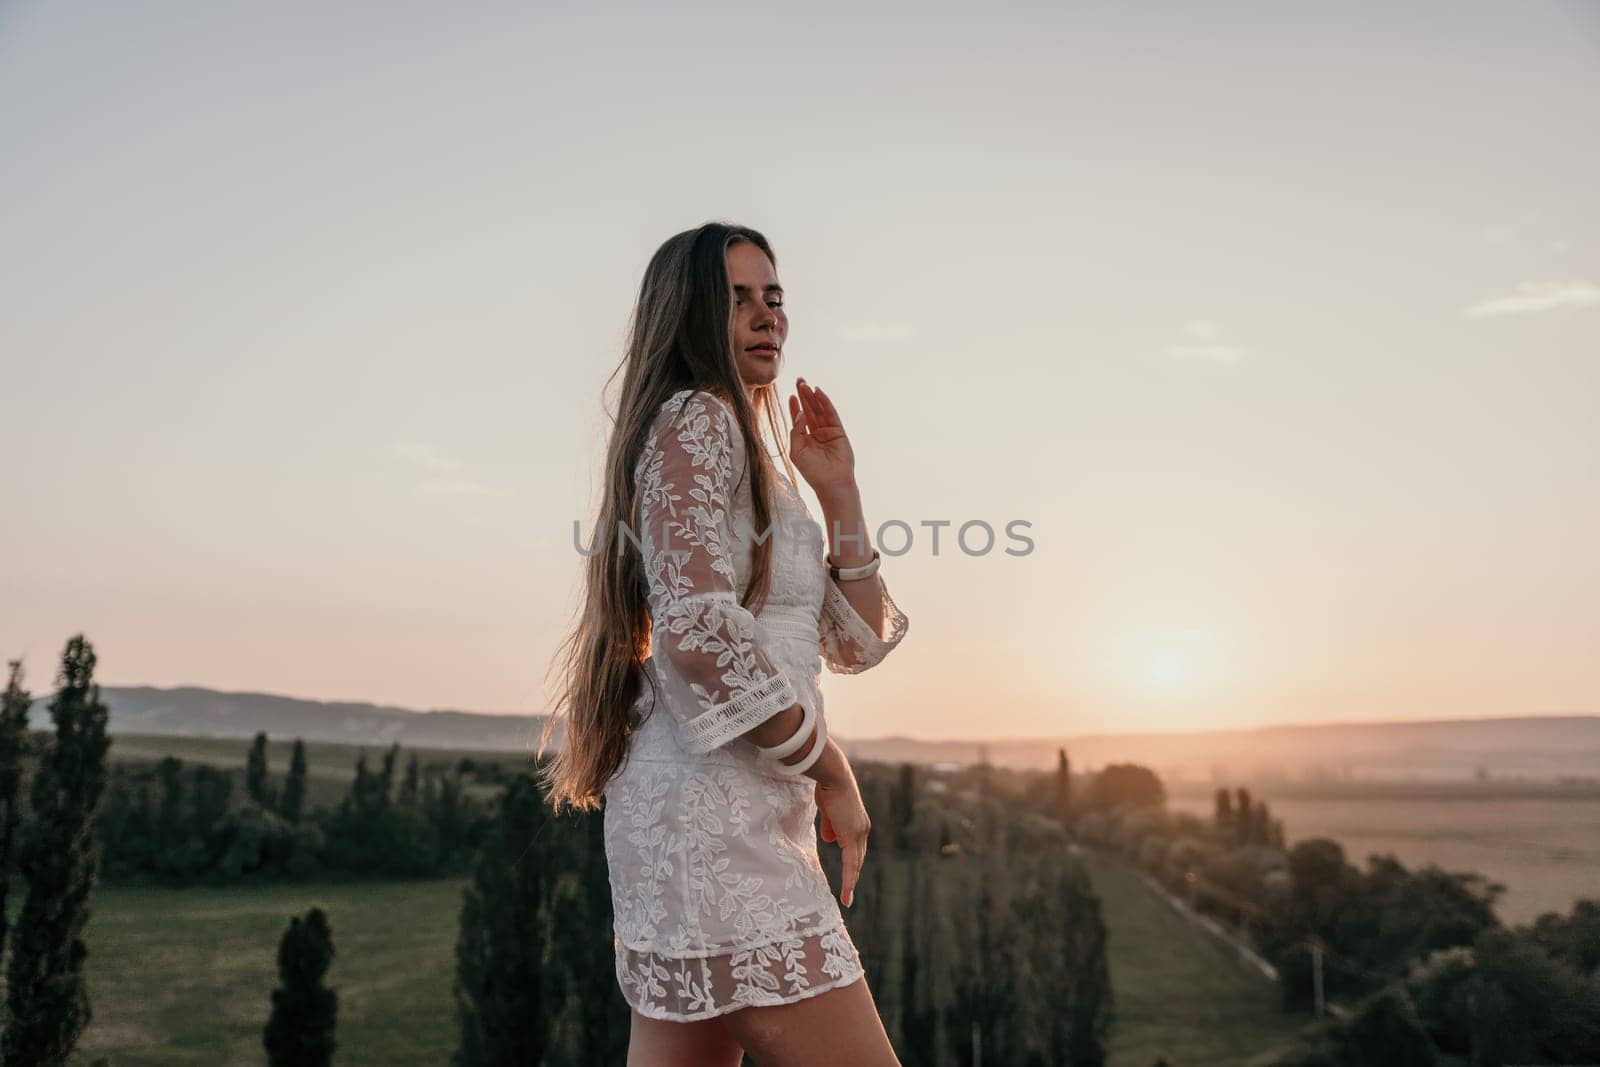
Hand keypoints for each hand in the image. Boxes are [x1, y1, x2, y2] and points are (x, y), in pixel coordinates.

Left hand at [787, 378, 855, 497]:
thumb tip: (800, 413)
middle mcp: (816, 433)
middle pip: (809, 410)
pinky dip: (825, 402)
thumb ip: (796, 431)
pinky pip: (830, 413)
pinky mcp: (838, 430)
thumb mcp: (797, 451)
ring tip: (805, 384)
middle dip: (803, 396)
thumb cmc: (812, 471)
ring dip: (812, 396)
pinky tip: (818, 392)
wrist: (831, 482)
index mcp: (805, 438)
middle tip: (799, 380)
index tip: (791, 395)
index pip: (799, 419)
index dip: (795, 406)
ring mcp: (828, 431)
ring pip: (819, 409)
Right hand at [813, 744, 869, 907]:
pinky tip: (847, 893)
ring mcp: (858, 833)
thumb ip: (830, 825)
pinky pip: (850, 864)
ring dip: (851, 881)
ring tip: (847, 898)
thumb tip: (829, 839)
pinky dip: (849, 879)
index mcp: (858, 822)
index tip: (850, 875)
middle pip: (858, 858)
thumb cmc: (827, 788)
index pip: (856, 847)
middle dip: (854, 876)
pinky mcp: (851, 836)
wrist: (833, 776)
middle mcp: (862, 829)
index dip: (853, 862)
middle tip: (849, 893)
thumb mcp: (828, 810)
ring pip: (856, 864)